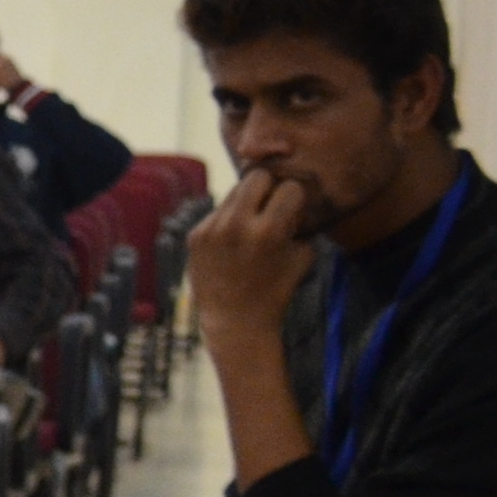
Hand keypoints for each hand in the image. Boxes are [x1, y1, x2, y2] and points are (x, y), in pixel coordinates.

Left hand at [181, 165, 316, 363]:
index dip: (295, 199)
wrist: (235, 320)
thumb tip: (295, 197)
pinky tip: (233, 240)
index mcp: (268, 231)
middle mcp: (236, 225)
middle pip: (256, 176)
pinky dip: (229, 219)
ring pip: (234, 190)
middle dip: (269, 187)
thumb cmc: (276, 289)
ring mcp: (211, 229)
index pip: (289, 187)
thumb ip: (300, 222)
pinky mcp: (194, 235)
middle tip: (271, 206)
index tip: (293, 211)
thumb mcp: (302, 255)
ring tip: (253, 222)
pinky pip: (217, 211)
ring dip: (248, 200)